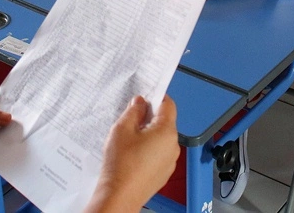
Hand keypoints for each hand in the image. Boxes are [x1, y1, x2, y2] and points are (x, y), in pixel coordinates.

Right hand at [84, 96, 178, 212]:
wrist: (120, 196)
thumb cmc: (121, 165)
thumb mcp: (122, 128)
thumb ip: (134, 111)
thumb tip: (141, 102)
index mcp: (166, 131)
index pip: (168, 104)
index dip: (156, 98)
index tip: (144, 98)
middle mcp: (173, 146)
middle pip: (165, 122)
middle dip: (148, 118)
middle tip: (129, 122)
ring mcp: (170, 161)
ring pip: (161, 139)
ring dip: (148, 135)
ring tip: (128, 142)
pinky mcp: (164, 173)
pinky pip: (159, 154)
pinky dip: (149, 151)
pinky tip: (132, 156)